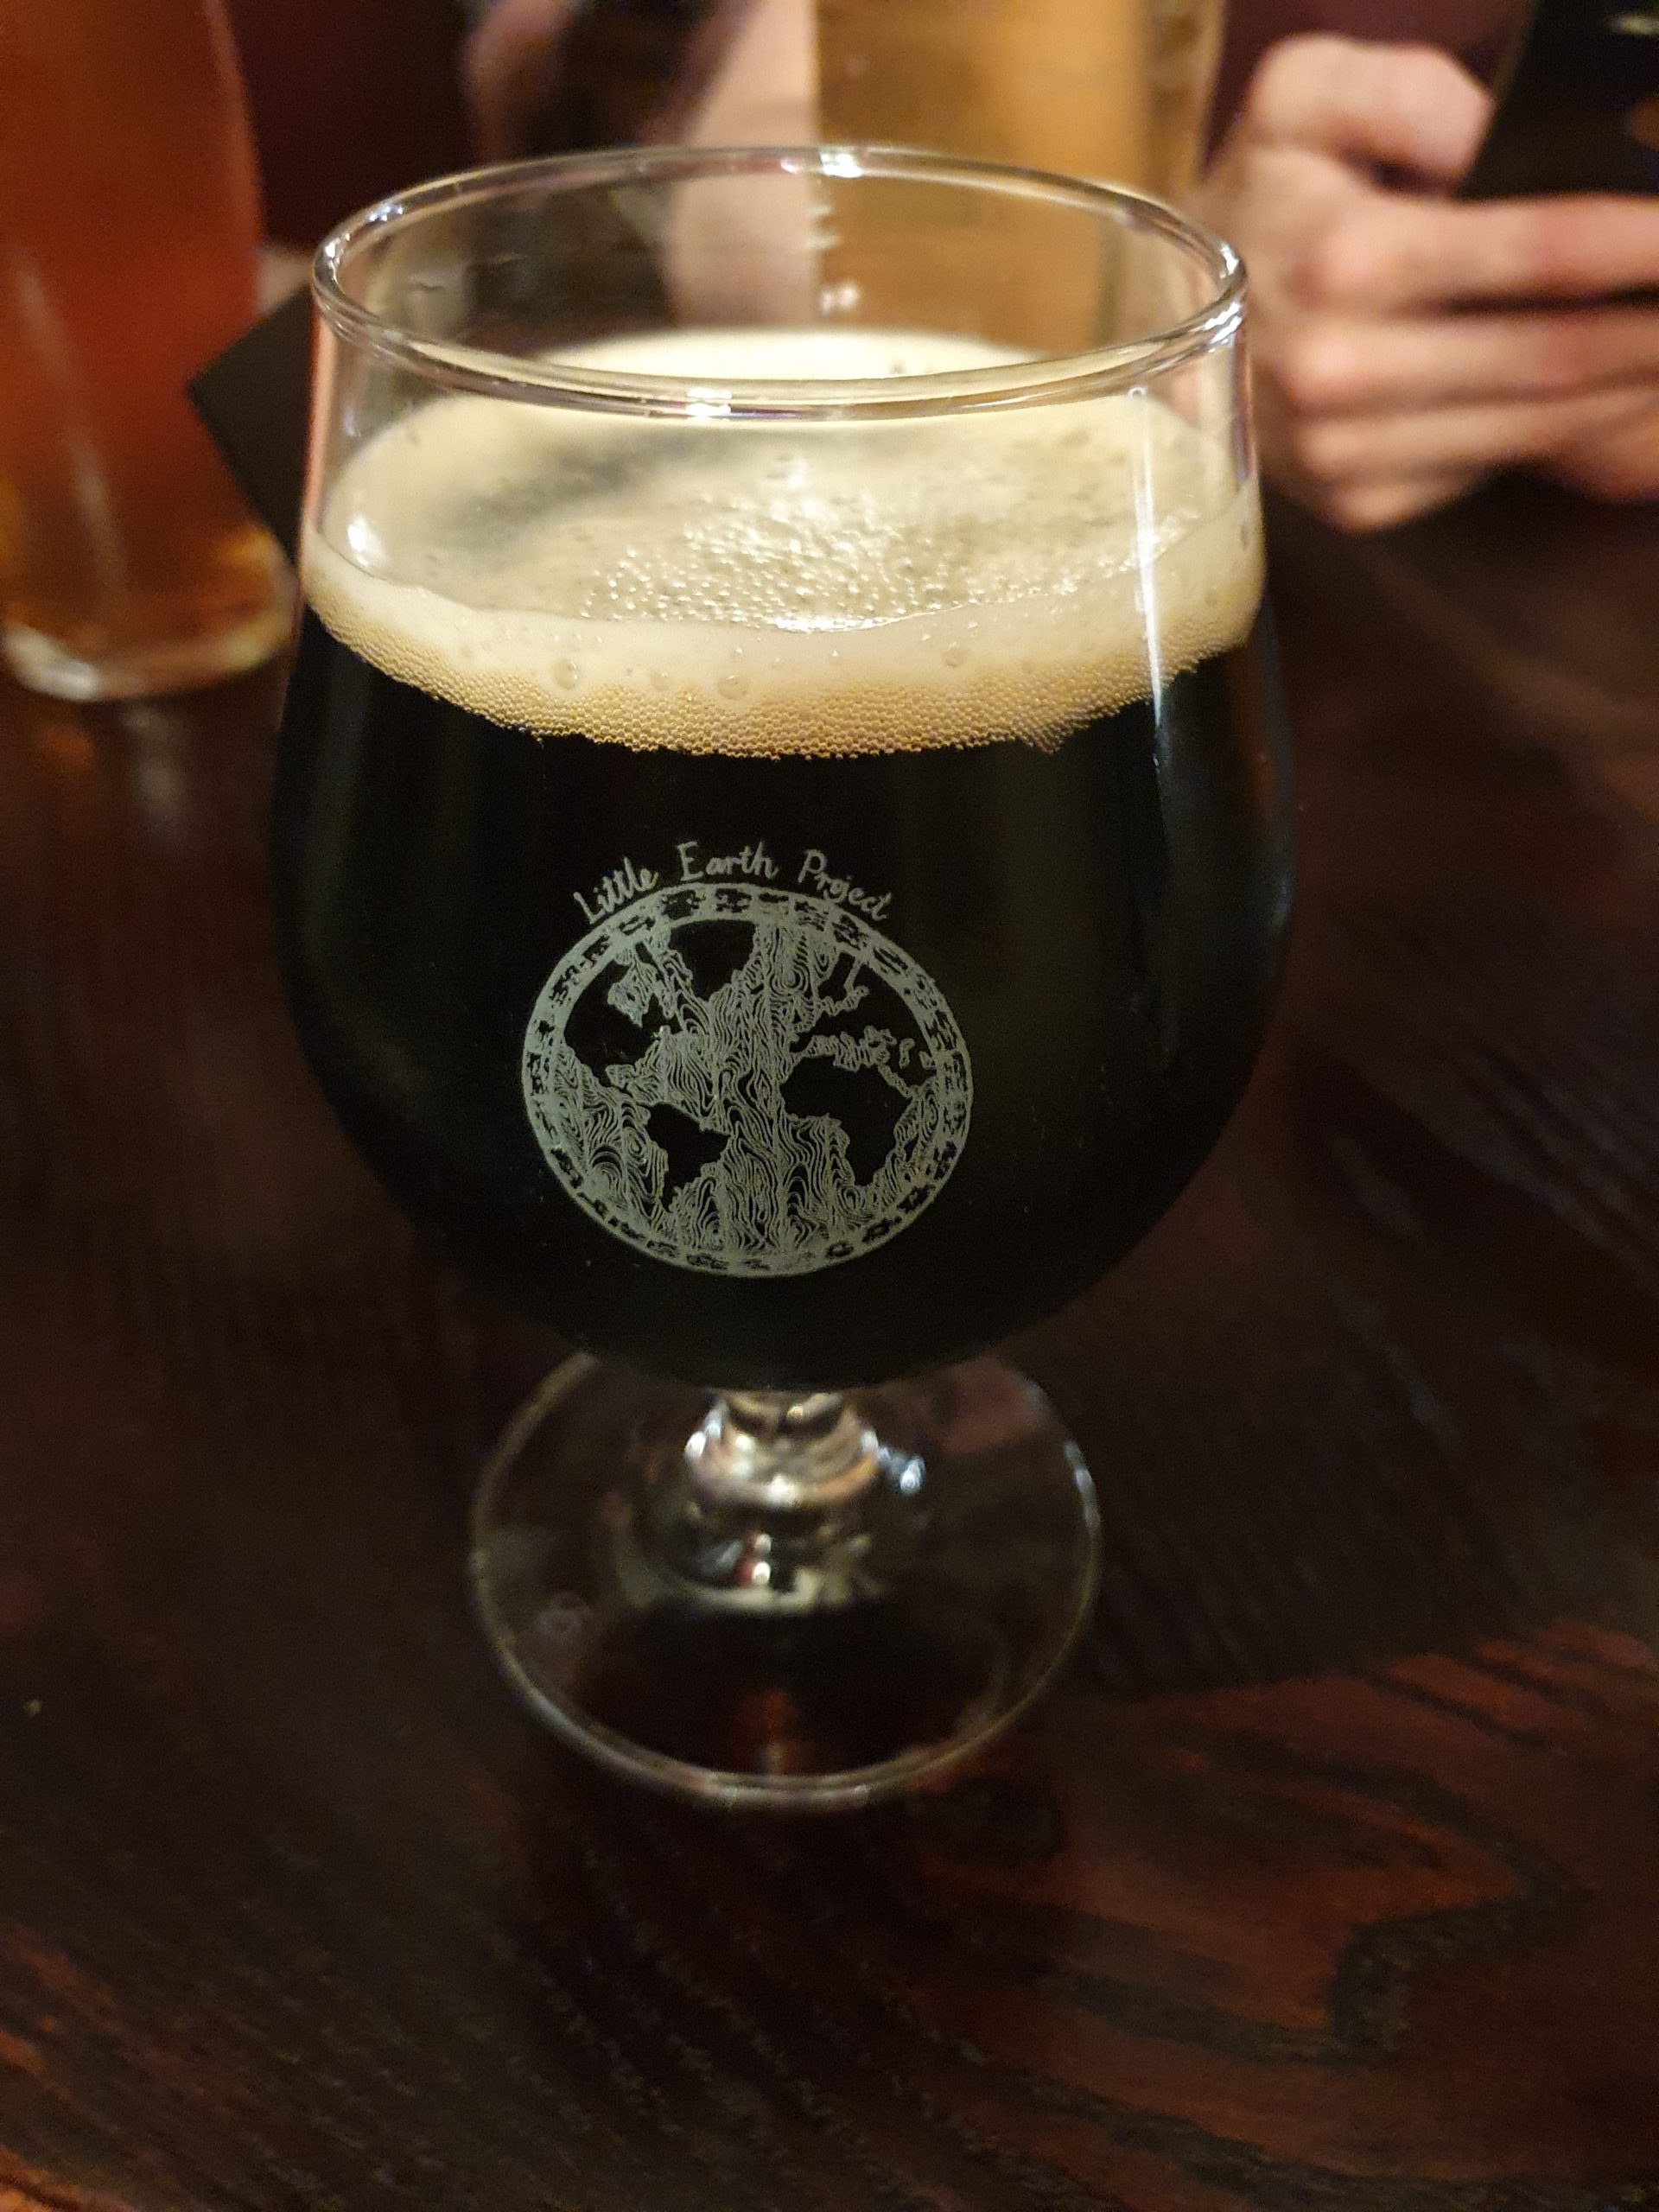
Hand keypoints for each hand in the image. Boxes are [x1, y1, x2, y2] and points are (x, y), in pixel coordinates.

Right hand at [1194, 36, 1658, 528]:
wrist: (1165, 327)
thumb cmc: (1259, 198)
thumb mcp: (1307, 95)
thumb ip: (1410, 93)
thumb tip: (1502, 140)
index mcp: (1342, 259)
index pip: (1541, 253)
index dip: (1642, 243)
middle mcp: (1342, 370)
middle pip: (1557, 355)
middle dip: (1654, 325)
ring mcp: (1348, 452)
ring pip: (1538, 423)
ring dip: (1629, 384)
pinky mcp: (1357, 502)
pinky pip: (1492, 465)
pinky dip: (1566, 431)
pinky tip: (1605, 390)